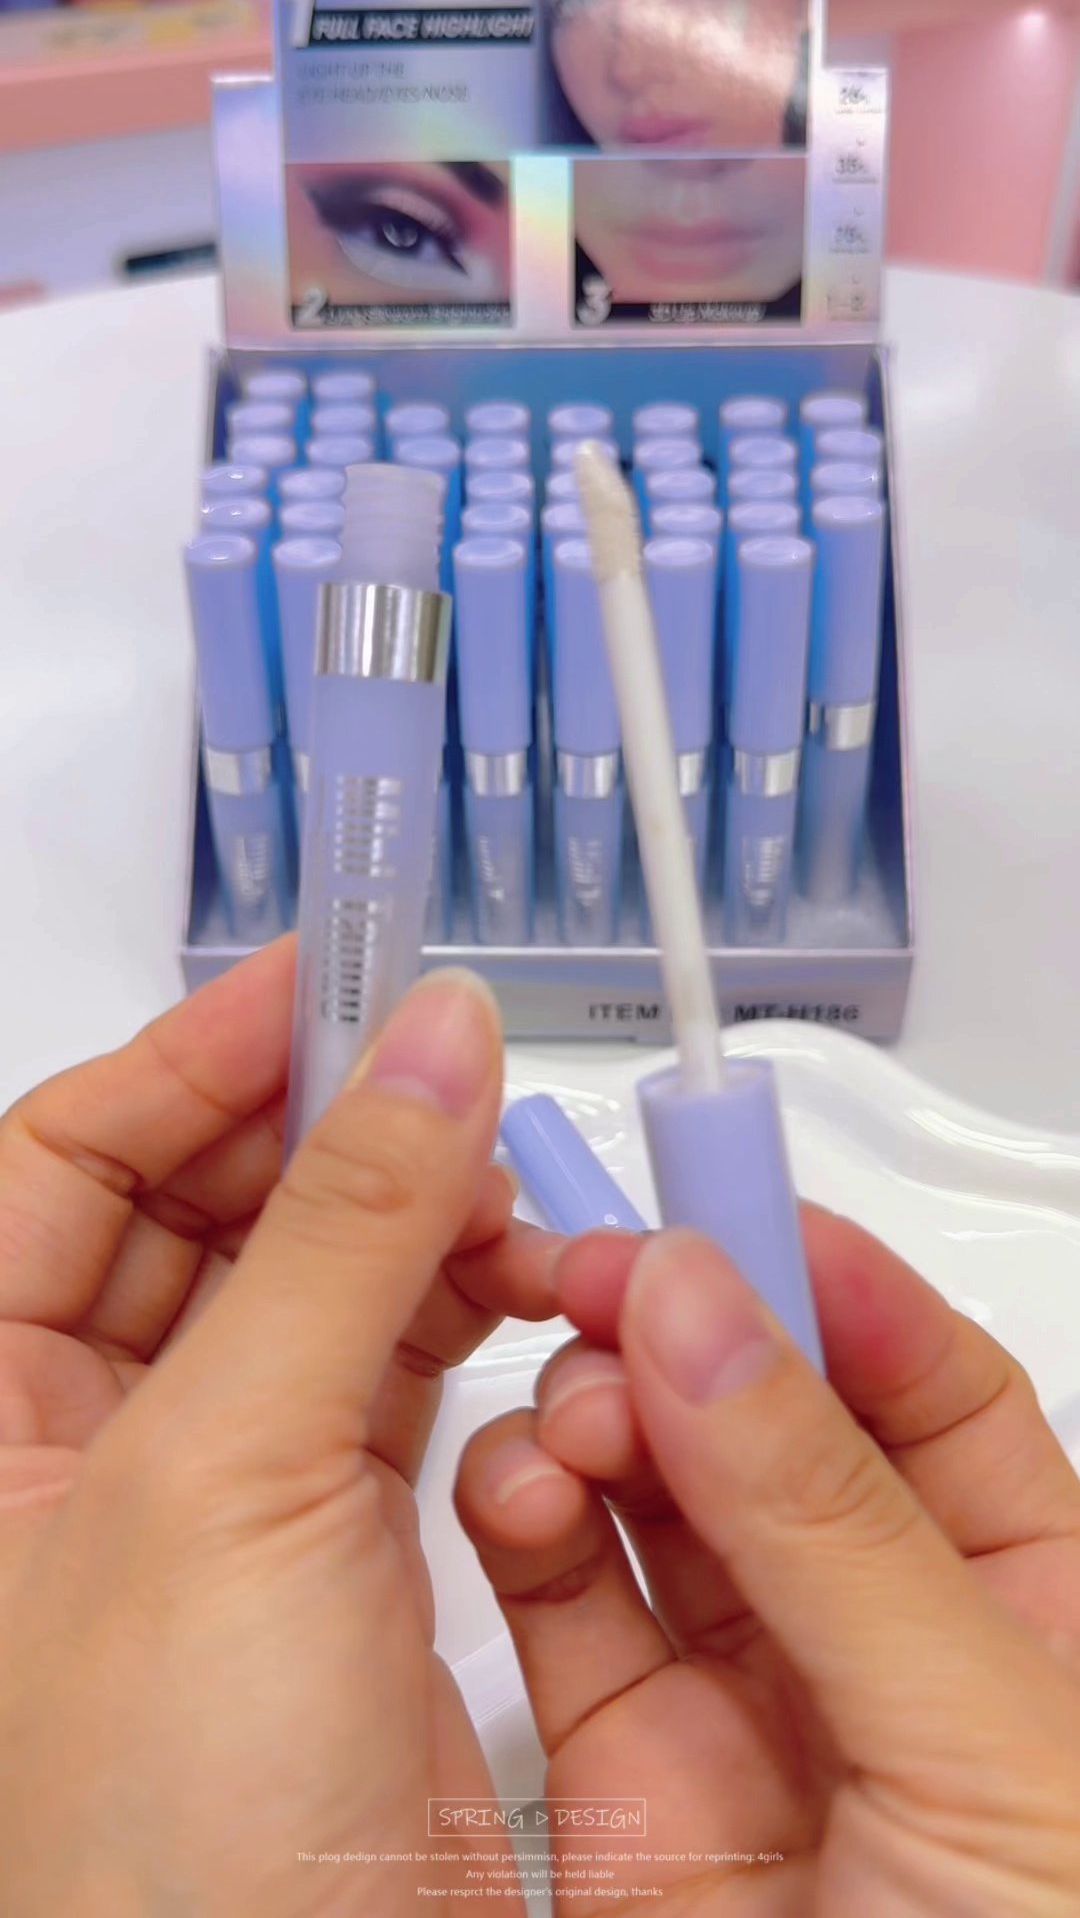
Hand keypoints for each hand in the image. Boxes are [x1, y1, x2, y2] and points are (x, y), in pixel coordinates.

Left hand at [0, 944, 560, 1916]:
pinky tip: (511, 1295)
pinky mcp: (330, 1554)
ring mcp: (213, 1497)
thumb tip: (426, 1053)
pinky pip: (385, 1378)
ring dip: (411, 1227)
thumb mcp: (229, 1479)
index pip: (63, 1159)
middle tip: (443, 1071)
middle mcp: (76, 1444)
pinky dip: (456, 1321)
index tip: (330, 984)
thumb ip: (338, 1236)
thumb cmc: (148, 1848)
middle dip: (322, 1133)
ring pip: (306, 1286)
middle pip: (194, 1208)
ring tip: (502, 1195)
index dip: (193, 1057)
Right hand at [457, 1214, 1079, 1914]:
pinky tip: (521, 1489)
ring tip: (579, 1410)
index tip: (732, 1210)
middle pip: (769, 1417)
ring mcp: (744, 1705)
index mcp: (1025, 1611)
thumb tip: (710, 1316)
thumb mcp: (983, 1742)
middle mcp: (876, 1639)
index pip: (931, 1388)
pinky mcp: (621, 1780)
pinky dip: (521, 1516)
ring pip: (650, 1489)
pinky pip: (558, 1601)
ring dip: (596, 1411)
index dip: (832, 1284)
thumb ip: (833, 1527)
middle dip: (687, 1330)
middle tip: (613, 1279)